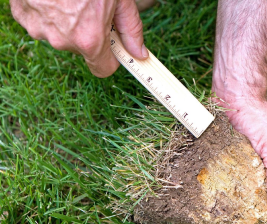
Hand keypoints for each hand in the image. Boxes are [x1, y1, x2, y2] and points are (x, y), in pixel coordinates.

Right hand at [10, 0, 147, 77]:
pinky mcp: (22, 15)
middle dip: (89, 33)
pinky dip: (47, 11)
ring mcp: (39, 28)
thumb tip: (139, 52)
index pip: (103, 69)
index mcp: (90, 39)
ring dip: (67, 22)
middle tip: (91, 7)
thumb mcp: (120, 0)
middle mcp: (62, 40)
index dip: (110, 58)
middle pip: (82, 49)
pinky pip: (41, 21)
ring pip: (61, 35)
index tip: (113, 47)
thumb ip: (130, 29)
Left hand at [223, 99, 266, 221]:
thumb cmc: (257, 117)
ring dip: (234, 195)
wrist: (235, 93)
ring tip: (221, 210)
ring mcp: (247, 157)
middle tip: (233, 220)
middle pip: (259, 191)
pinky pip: (228, 171)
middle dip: (249, 206)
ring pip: (243, 183)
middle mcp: (264, 162)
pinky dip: (223, 181)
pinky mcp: (232, 151)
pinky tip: (214, 190)